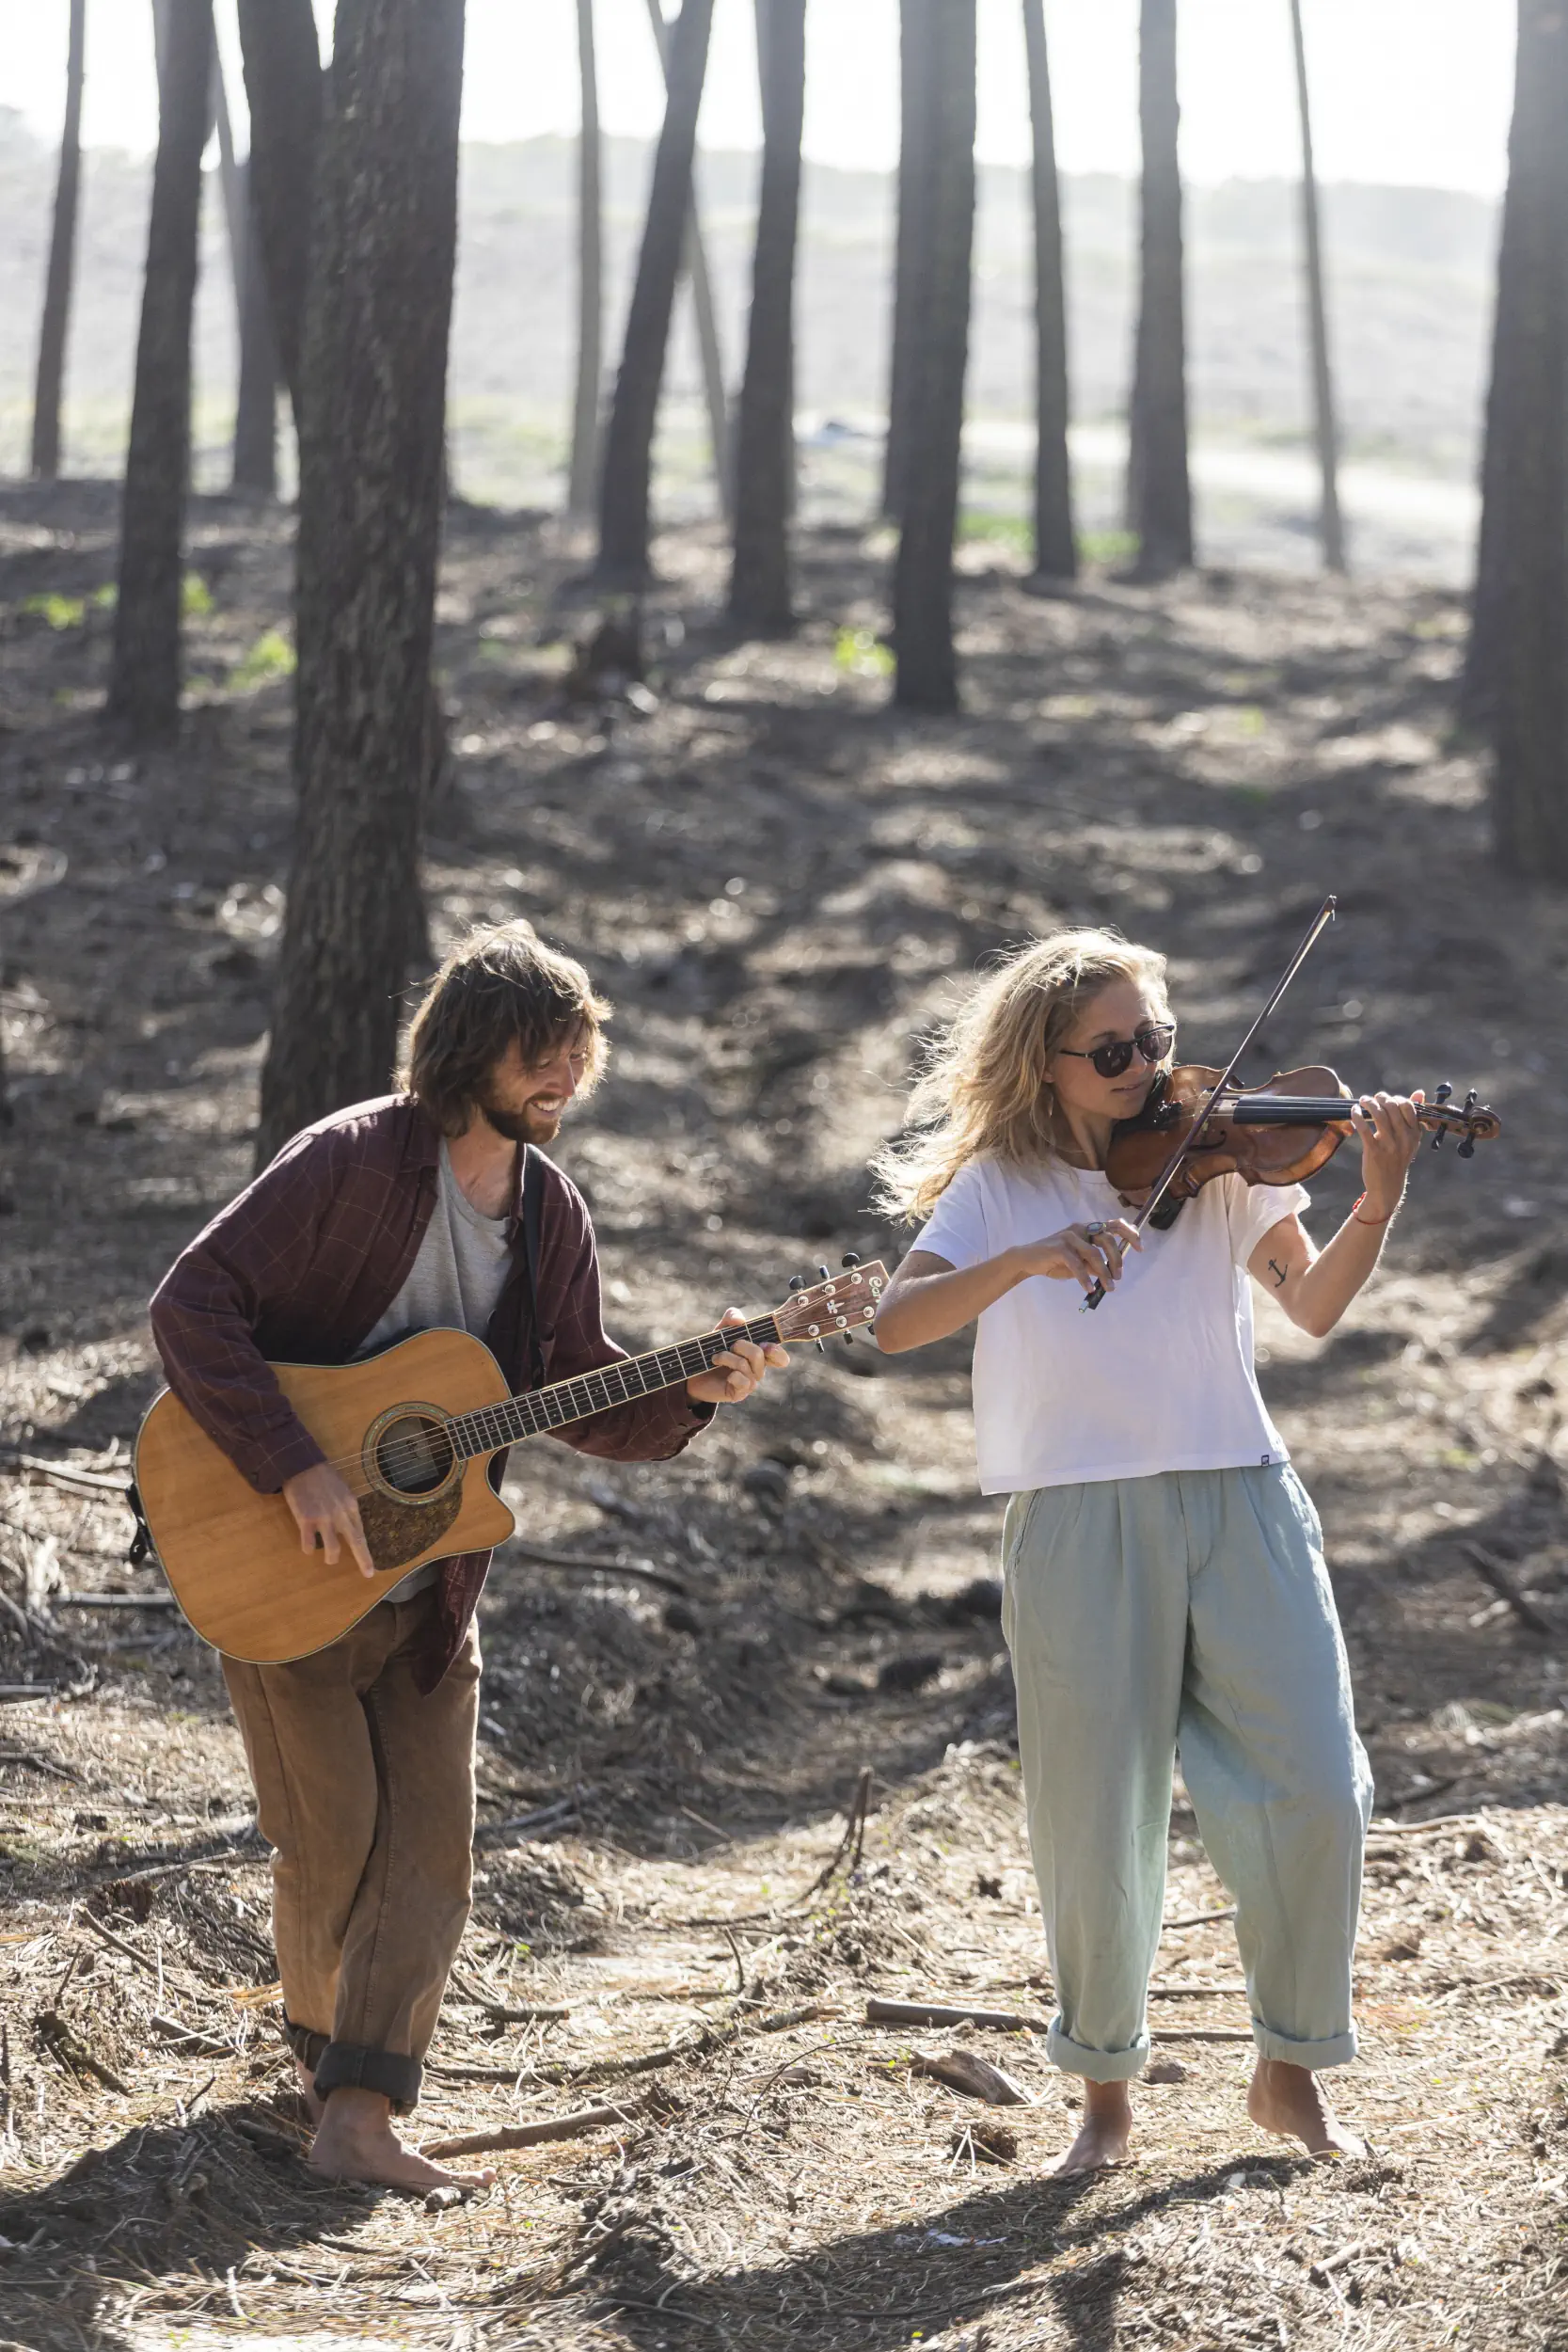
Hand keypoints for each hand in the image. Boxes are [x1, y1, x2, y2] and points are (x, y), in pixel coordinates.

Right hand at [282, 1463, 374, 1578]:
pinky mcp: (306, 1520)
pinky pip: (309, 1544)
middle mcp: (340, 1513)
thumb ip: (346, 1508)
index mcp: (351, 1505)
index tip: (370, 1564)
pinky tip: (308, 1547)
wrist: (301, 1465)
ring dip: (331, 1558)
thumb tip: (348, 1525)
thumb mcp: (342, 1490)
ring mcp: (323, 1518)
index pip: (360, 1532)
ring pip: (332, 1548)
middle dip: (363, 1560)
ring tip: (330, 1560)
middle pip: (356, 1541)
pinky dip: (308, 1548)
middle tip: (368, 1574)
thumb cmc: (322, 1477)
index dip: (365, 1549)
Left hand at [686, 1307, 790, 1404]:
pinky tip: (724, 1375)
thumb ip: (732, 1317)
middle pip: (759, 1354)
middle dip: (740, 1345)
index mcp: (759, 1353)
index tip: (765, 1344)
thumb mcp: (721, 1329)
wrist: (694, 1371)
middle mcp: (757, 1369)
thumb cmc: (713, 1349)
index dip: (777, 1352)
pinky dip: (732, 1375)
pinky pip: (743, 1381)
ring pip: (745, 1365)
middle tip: (729, 1346)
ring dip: (726, 1357)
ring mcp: (750, 1382)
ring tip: (715, 1358)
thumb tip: (740, 1320)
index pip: (780, 1358)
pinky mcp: (739, 1393)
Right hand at [1013, 1219, 1141, 1293]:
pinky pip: (1078, 1264)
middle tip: (1118, 1277)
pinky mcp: (1060, 1247)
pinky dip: (1085, 1278)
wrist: (1029, 1260)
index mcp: (1087, 1229)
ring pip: (1094, 1253)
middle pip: (1107, 1239)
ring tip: (1108, 1288)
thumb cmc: (1055, 1261)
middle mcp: (1081, 1228)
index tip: (1140, 1248)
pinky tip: (1089, 1289)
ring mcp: (1070, 1236)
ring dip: (1104, 1273)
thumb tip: (1110, 1273)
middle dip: (1117, 1259)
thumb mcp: (1079, 1263)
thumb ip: (1094, 1264)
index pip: (1114, 1225)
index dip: (1130, 1233)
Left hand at [1349, 1089, 1423, 1219]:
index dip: (1395, 1098)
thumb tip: (1420, 1092)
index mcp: (1414, 1134)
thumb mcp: (1410, 1139)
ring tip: (1362, 1101)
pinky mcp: (1374, 1151)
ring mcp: (1389, 1145)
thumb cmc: (1397, 1159)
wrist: (1387, 1186)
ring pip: (1379, 1115)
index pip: (1408, 1107)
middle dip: (1380, 1099)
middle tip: (1372, 1099)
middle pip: (1392, 1108)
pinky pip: (1364, 1128)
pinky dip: (1357, 1116)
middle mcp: (1404, 1138)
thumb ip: (1413, 1116)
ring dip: (1368, 1104)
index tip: (1386, 1100)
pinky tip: (1354, 1111)